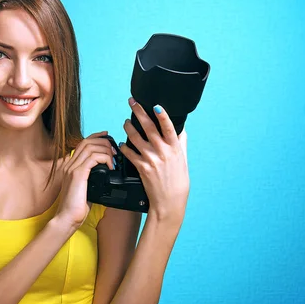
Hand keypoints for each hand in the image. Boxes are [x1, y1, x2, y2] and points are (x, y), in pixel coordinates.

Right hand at [55, 131, 114, 228]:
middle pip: (87, 141)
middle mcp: (69, 164)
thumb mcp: (86, 189)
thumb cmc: (76, 207)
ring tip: (113, 159)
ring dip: (105, 150)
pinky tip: (110, 167)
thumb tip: (106, 172)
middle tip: (114, 151)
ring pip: (90, 147)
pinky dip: (104, 158)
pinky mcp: (77, 174)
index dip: (96, 136)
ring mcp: (72, 168)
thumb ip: (92, 178)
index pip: (82, 143)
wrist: (67, 218)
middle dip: (103, 142)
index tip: (107, 136)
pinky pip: (93, 158)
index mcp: (70, 166)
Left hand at [120, 98, 189, 222]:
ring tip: (125, 122)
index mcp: (174, 148)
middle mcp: (162, 152)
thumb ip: (181, 144)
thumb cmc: (178, 181)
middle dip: (138, 112)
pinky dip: (124, 147)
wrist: (170, 201)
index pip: (168, 127)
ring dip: (128, 127)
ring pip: (135, 138)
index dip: (162, 115)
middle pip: (148, 127)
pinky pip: (129, 153)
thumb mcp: (183, 160)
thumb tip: (181, 130)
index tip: (155, 105)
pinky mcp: (141, 168)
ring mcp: (151, 159)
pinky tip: (121, 144)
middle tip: (132, 102)